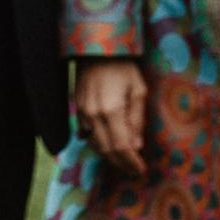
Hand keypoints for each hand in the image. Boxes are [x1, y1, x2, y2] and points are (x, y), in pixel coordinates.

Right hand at [73, 60, 147, 174]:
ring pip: (94, 144)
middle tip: (134, 170)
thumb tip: (136, 146)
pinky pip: (86, 133)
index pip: (121, 147)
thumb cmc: (123, 66)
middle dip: (121, 163)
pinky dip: (97, 142)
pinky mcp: (78, 108)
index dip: (131, 162)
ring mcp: (83, 112)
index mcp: (111, 110)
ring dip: (109, 155)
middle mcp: (93, 115)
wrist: (96, 49)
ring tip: (123, 160)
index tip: (141, 170)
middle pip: (106, 150)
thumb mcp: (138, 90)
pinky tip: (107, 144)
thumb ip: (137, 120)